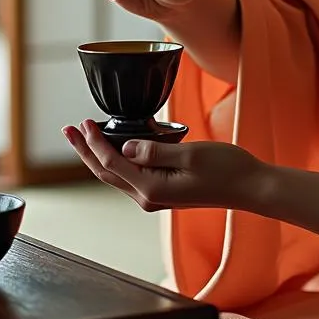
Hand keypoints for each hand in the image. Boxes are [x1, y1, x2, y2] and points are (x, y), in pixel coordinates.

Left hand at [62, 120, 318, 242]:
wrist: (249, 187)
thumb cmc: (225, 168)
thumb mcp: (190, 154)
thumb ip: (155, 151)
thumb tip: (126, 147)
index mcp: (150, 188)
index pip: (111, 163)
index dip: (94, 142)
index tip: (84, 122)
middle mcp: (147, 196)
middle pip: (106, 172)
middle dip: (85, 150)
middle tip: (69, 129)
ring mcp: (155, 196)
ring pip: (116, 174)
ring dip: (98, 154)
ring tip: (85, 135)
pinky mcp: (164, 190)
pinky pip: (132, 174)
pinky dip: (117, 159)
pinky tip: (117, 145)